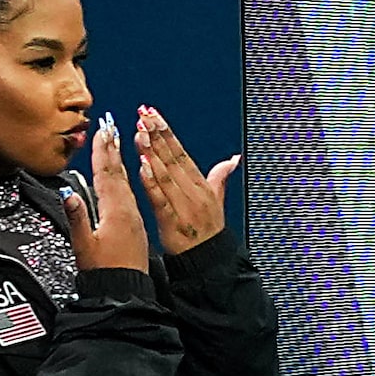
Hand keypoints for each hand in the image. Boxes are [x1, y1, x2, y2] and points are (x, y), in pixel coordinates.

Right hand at [63, 118, 150, 272]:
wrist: (126, 292)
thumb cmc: (104, 272)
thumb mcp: (84, 246)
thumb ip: (77, 218)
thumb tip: (68, 193)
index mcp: (115, 212)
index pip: (106, 175)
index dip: (102, 152)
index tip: (102, 132)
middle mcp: (127, 211)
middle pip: (118, 174)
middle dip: (113, 150)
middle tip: (111, 128)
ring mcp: (133, 217)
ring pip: (125, 183)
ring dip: (120, 162)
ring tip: (117, 145)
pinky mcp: (135, 226)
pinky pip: (130, 195)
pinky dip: (126, 180)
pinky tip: (125, 179)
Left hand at [133, 106, 238, 254]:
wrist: (208, 260)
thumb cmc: (208, 232)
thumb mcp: (217, 200)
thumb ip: (220, 177)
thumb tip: (233, 159)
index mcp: (200, 184)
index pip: (181, 152)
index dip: (167, 133)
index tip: (154, 115)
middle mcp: (192, 191)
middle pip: (173, 158)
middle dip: (157, 135)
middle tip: (143, 115)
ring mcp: (182, 205)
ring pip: (165, 174)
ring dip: (152, 153)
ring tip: (140, 133)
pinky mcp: (172, 221)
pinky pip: (160, 199)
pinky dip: (151, 183)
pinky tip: (142, 167)